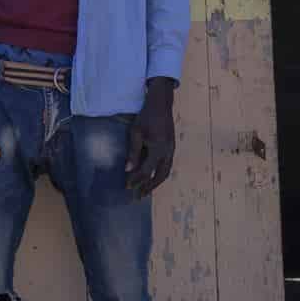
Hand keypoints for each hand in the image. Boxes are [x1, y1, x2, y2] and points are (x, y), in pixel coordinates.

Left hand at [128, 81, 176, 196]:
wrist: (161, 104)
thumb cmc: (146, 117)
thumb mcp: (136, 133)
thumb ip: (133, 152)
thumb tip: (128, 170)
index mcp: (158, 149)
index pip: (146, 171)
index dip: (136, 180)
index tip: (127, 187)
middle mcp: (167, 152)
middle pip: (160, 176)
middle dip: (149, 187)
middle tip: (139, 196)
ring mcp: (171, 150)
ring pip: (166, 172)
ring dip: (156, 182)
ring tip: (146, 189)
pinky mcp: (171, 147)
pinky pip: (167, 165)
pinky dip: (160, 174)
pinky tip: (153, 175)